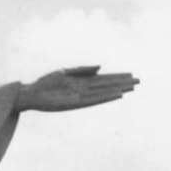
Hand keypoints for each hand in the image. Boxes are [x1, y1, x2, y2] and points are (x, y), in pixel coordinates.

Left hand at [16, 66, 138, 112]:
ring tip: (131, 88)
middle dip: (122, 83)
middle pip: (107, 85)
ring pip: (103, 93)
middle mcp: (84, 89)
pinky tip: (116, 95)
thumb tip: (100, 67)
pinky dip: (106, 97)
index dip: (117, 77)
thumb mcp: (64, 72)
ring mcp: (81, 96)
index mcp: (81, 81)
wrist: (31, 94)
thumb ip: (82, 69)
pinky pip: (94, 100)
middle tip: (139, 81)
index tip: (131, 74)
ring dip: (118, 90)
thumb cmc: (45, 83)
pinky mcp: (76, 103)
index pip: (104, 78)